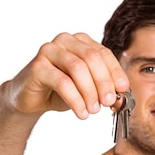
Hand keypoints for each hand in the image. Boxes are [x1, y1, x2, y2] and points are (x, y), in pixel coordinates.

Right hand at [3, 32, 129, 118]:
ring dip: (89, 92)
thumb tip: (121, 97)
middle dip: (103, 82)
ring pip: (77, 68)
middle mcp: (65, 41)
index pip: (103, 53)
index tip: (123, 90)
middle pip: (92, 58)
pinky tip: (81, 113)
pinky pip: (62, 82)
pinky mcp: (37, 66)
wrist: (31, 99)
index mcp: (81, 41)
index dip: (115, 72)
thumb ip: (103, 88)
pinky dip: (75, 100)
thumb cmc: (61, 91)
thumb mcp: (87, 88)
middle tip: (109, 103)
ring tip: (93, 111)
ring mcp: (49, 50)